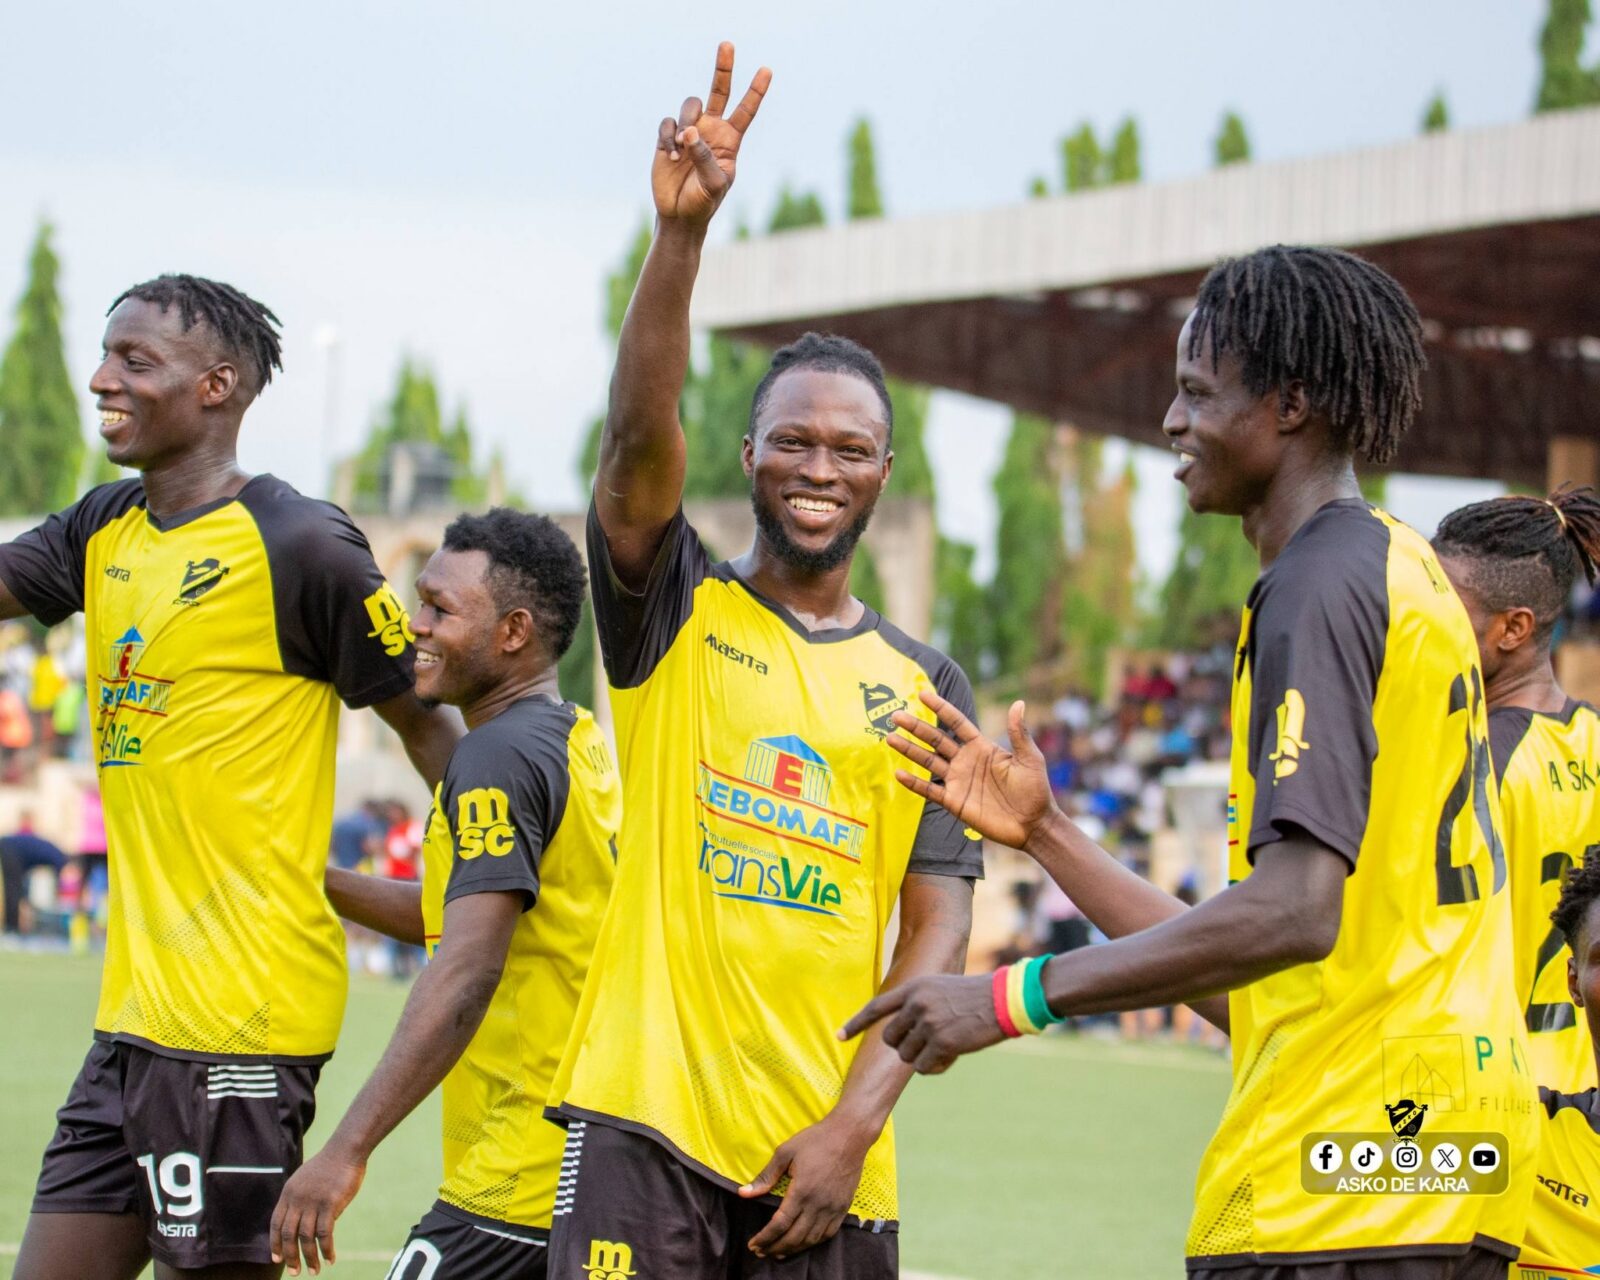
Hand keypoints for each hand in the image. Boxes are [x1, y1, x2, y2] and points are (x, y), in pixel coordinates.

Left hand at [269, 1146, 365, 1275]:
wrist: (345, 1149)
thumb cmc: (330, 1165)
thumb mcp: (306, 1179)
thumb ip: (300, 1199)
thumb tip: (302, 1223)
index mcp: (288, 1193)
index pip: (276, 1224)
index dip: (275, 1244)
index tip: (277, 1259)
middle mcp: (297, 1199)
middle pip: (288, 1234)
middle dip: (291, 1257)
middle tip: (295, 1272)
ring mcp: (312, 1201)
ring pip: (305, 1238)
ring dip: (309, 1258)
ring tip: (314, 1271)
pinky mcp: (330, 1204)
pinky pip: (324, 1234)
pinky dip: (326, 1249)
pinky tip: (330, 1259)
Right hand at [652, 41, 771, 224]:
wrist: (679, 215)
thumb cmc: (703, 202)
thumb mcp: (713, 183)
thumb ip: (704, 156)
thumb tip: (689, 132)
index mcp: (730, 141)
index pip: (746, 111)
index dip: (756, 91)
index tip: (767, 70)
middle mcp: (711, 130)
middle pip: (719, 91)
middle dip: (723, 68)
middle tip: (727, 45)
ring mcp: (689, 132)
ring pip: (690, 106)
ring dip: (686, 123)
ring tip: (682, 148)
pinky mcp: (667, 138)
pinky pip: (668, 124)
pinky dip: (669, 138)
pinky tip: (672, 156)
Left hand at [737, 1115, 873, 1258]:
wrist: (850, 1134)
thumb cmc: (816, 1140)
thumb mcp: (785, 1152)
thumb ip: (766, 1176)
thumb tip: (744, 1193)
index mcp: (801, 1191)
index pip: (779, 1224)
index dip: (765, 1238)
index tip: (753, 1244)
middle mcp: (818, 1204)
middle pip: (794, 1237)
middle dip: (775, 1248)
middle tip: (762, 1252)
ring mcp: (833, 1208)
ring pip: (811, 1239)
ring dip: (793, 1249)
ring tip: (779, 1252)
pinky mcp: (843, 1207)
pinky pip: (828, 1234)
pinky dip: (814, 1242)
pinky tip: (804, 1242)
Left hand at [839, 972, 1004, 1073]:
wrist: (1002, 1000)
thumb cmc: (973, 997)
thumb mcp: (939, 989)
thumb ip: (917, 1005)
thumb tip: (899, 1031)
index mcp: (913, 988)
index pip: (876, 1007)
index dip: (856, 1023)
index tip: (839, 1036)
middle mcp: (915, 1004)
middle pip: (889, 1039)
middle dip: (903, 1047)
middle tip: (925, 1044)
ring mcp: (927, 1023)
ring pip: (906, 1055)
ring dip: (921, 1057)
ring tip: (945, 1046)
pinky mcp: (941, 1042)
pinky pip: (922, 1067)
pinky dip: (934, 1067)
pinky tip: (951, 1056)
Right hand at [886, 692, 1057, 848]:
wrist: (1033, 824)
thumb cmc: (1036, 790)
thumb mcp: (1030, 758)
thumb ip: (1018, 733)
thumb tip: (1018, 703)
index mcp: (981, 747)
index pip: (957, 723)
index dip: (941, 708)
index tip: (923, 694)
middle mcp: (966, 761)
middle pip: (936, 740)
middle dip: (916, 727)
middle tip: (896, 716)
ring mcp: (958, 781)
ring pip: (928, 761)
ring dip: (909, 750)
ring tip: (890, 738)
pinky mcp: (954, 802)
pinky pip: (930, 790)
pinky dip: (914, 782)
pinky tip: (898, 773)